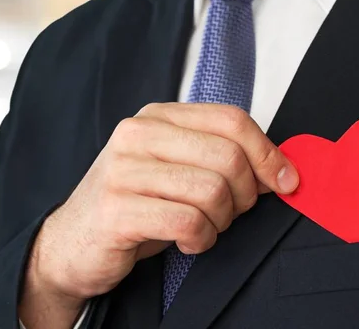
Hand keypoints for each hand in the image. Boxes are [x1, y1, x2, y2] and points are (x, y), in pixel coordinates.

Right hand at [27, 103, 297, 305]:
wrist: (73, 242)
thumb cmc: (134, 205)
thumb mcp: (175, 170)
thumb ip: (217, 158)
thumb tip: (282, 169)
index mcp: (155, 117)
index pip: (231, 119)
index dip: (268, 153)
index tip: (285, 182)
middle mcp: (136, 134)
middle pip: (228, 156)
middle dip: (245, 195)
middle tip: (230, 214)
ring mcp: (122, 170)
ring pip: (212, 191)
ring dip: (220, 222)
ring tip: (202, 228)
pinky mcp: (116, 209)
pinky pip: (188, 222)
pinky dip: (200, 239)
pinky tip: (186, 242)